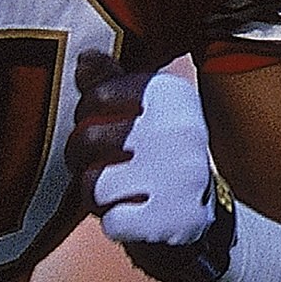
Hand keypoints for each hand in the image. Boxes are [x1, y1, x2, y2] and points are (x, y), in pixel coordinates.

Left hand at [66, 55, 233, 281]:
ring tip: (121, 193)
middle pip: (86, 138)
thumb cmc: (158, 161)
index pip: (94, 96)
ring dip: (96, 196)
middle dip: (82, 160)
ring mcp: (179, 175)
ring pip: (93, 184)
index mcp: (171, 94)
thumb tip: (84, 56)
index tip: (103, 131)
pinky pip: (111, 221)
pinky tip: (136, 216)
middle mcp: (180, 128)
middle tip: (104, 168)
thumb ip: (109, 83)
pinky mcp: (171, 218)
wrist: (198, 218)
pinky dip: (116, 225)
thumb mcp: (141, 114)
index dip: (86, 119)